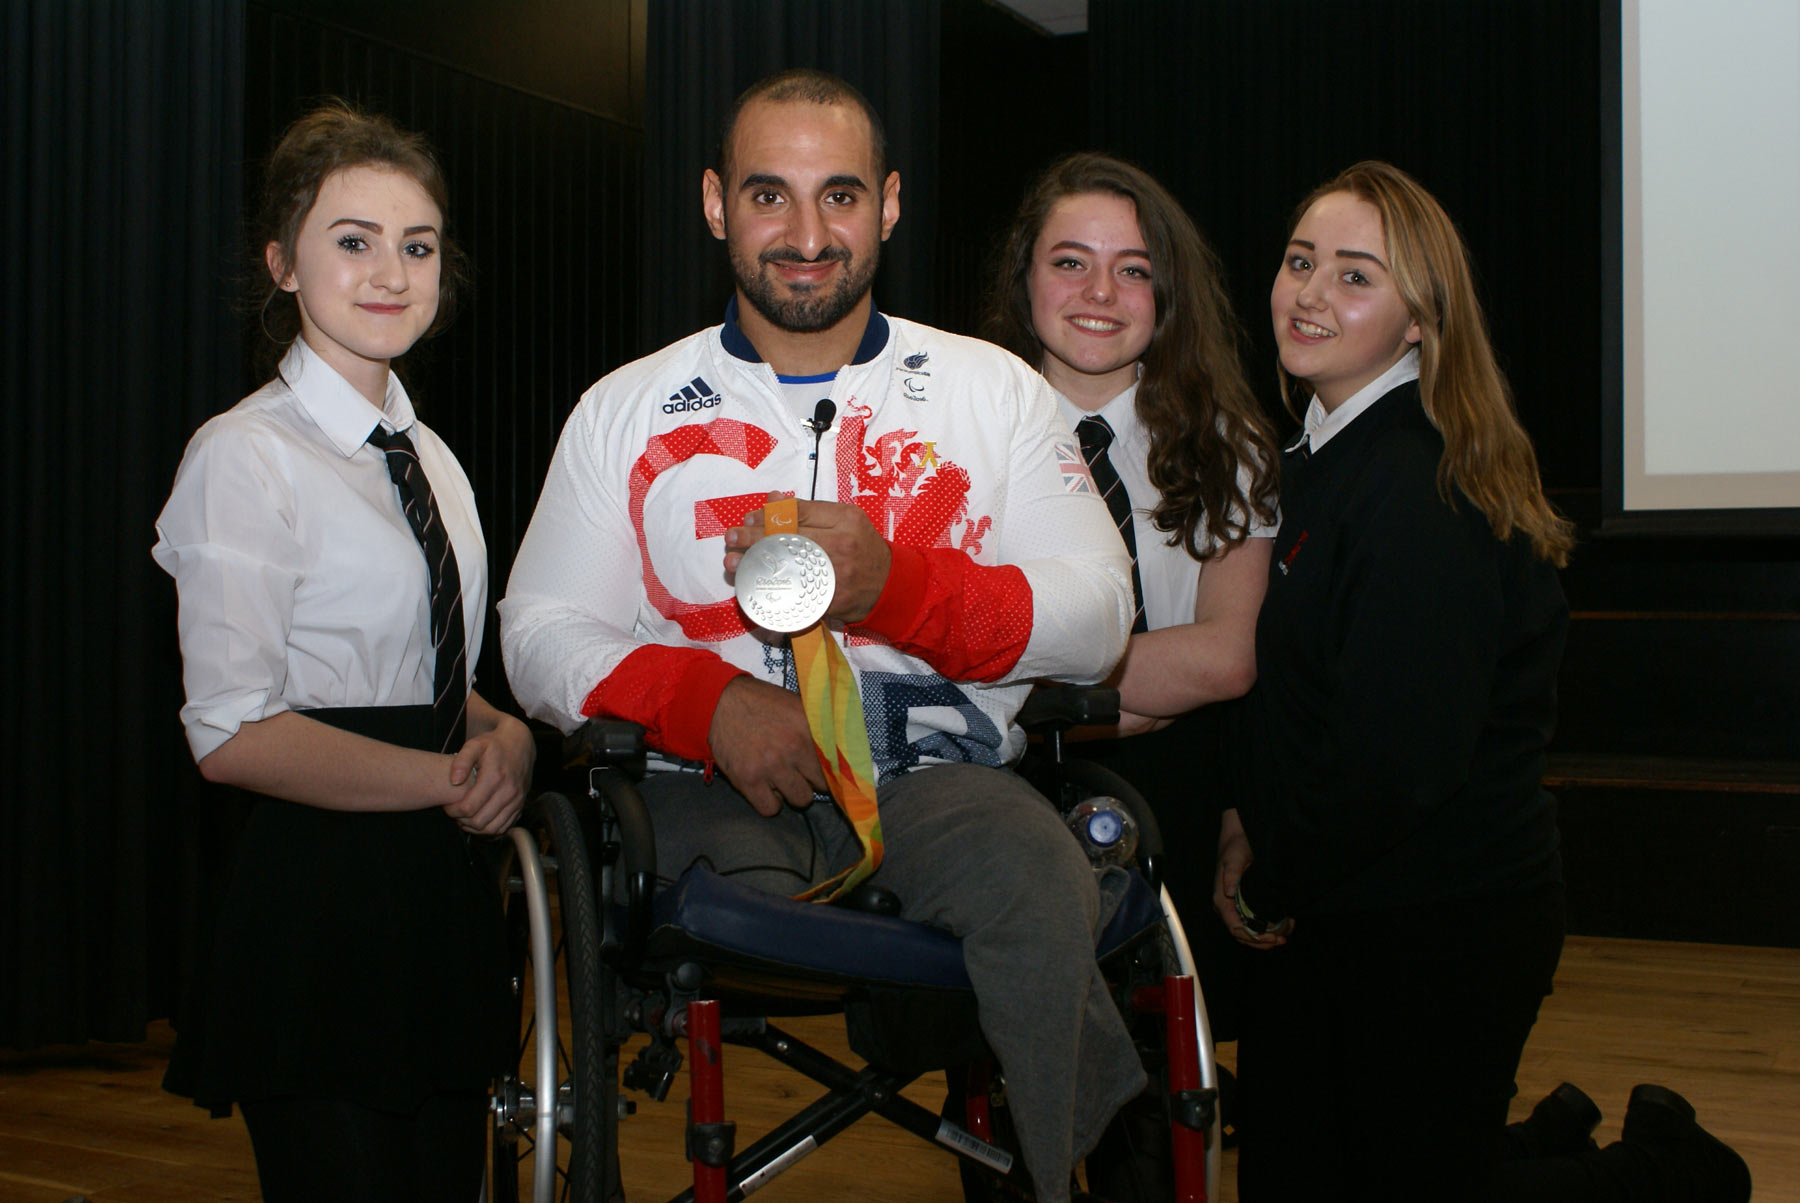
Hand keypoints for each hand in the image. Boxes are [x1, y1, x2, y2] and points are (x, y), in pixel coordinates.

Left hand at [444, 715, 534, 836]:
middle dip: (462, 821)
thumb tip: (454, 781)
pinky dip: (490, 829)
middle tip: (455, 812)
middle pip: (480, 822)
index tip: (448, 805)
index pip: (469, 807)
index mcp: (495, 777)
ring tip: (466, 817)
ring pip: (492, 828)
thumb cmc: (494, 745)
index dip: (453, 811)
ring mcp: (517, 800)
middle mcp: (508, 791)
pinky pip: (504, 827)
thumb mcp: (475, 745)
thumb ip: (461, 761)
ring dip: (475, 828)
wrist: (520, 744)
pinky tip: (480, 819)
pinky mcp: (521, 805)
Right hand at [708, 677, 827, 816]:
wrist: (719, 702)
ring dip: (793, 792)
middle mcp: (792, 748)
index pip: (835, 764)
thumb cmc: (760, 704)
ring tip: (783, 780)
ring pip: (800, 800)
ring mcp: (770, 766)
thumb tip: (840, 750)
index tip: (827, 772)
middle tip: (801, 773)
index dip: (831, 769)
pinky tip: (766, 788)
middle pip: (821, 785)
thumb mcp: (796, 705)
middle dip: (812, 780)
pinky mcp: (747, 780)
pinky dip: (770, 802)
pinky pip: (770, 809)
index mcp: (808, 728)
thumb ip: (818, 727)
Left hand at [724, 491, 891, 623]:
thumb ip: (810, 509)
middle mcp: (839, 548)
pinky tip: (752, 590)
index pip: (798, 514)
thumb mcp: (846, 518)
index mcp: (844, 521)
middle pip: (788, 541)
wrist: (889, 584)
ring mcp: (833, 577)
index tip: (747, 519)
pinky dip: (771, 594)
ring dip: (754, 568)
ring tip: (733, 565)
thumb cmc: (864, 546)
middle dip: (753, 540)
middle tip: (731, 539)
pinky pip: (795, 597)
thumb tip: (772, 499)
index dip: (767, 516)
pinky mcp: (828, 602)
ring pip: (786, 570)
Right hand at [1213, 808, 1292, 947]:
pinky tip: (1283, 924)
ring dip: (1267, 937)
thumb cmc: (1236, 848)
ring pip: (1249, 932)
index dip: (1253, 936)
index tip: (1271, 937)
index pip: (1235, 927)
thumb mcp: (1235, 857)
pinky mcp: (1245, 904)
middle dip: (1262, 941)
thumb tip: (1229, 891)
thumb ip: (1232, 873)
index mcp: (1222, 899)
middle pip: (1242, 935)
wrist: (1239, 839)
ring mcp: (1236, 907)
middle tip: (1281, 939)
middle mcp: (1227, 907)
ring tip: (1286, 933)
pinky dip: (1269, 928)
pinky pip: (1255, 923)